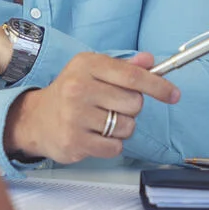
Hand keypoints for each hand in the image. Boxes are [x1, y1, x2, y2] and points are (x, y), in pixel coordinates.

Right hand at [4, 51, 180, 164]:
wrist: (35, 119)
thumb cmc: (70, 92)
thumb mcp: (93, 71)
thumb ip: (123, 67)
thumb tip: (150, 61)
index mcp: (86, 64)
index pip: (133, 76)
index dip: (158, 86)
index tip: (174, 95)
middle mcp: (78, 87)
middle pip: (134, 103)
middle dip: (131, 108)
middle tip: (112, 107)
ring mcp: (74, 115)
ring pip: (127, 127)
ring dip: (121, 128)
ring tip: (101, 122)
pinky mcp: (74, 141)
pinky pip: (115, 148)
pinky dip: (111, 145)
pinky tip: (94, 136)